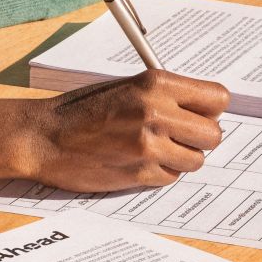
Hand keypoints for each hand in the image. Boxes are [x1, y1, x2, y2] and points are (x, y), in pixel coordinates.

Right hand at [13, 70, 229, 191]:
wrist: (43, 137)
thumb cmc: (82, 109)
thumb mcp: (128, 86)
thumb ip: (167, 95)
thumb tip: (205, 109)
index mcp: (156, 84)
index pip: (217, 98)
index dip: (210, 109)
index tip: (200, 114)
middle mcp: (156, 112)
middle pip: (213, 134)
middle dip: (200, 137)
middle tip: (180, 136)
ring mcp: (149, 146)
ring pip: (196, 159)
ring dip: (181, 157)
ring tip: (156, 149)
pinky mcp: (139, 174)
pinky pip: (172, 177)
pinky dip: (161, 172)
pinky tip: (139, 161)